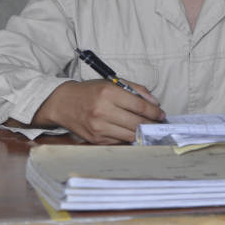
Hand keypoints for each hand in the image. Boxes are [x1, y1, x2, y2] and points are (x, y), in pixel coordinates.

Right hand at [30, 79, 164, 143]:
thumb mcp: (112, 83)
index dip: (154, 112)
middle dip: (151, 124)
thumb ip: (136, 90)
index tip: (161, 114)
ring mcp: (98, 127)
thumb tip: (155, 103)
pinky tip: (131, 132)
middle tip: (158, 123)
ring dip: (142, 132)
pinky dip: (128, 137)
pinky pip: (119, 141)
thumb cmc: (90, 92)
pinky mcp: (96, 139)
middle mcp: (103, 111)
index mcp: (108, 93)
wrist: (63, 104)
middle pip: (137, 122)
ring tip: (148, 128)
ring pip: (130, 135)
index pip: (139, 106)